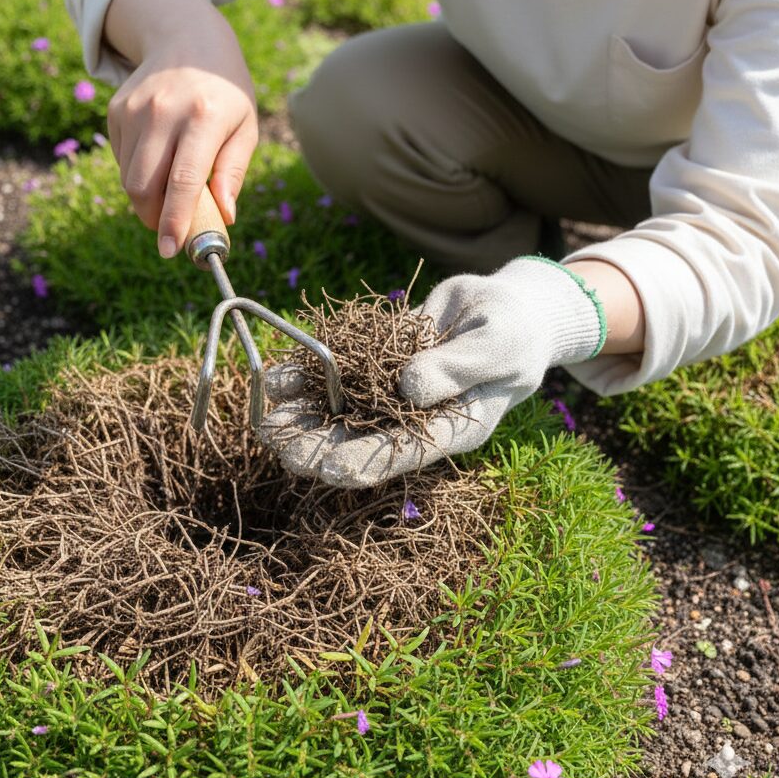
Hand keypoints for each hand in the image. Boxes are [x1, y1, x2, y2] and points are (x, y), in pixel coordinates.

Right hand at [104, 0, 257, 257]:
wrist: (187, 36)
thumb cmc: (225, 91)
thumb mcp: (245, 126)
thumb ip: (233, 172)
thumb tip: (224, 216)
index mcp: (204, 116)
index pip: (183, 180)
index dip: (174, 220)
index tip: (171, 250)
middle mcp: (164, 111)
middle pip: (144, 185)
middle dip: (154, 218)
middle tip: (171, 231)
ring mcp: (135, 109)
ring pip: (129, 178)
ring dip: (146, 200)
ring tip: (170, 191)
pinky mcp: (116, 110)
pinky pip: (122, 160)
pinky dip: (138, 173)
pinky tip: (158, 156)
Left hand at [257, 257, 605, 487]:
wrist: (504, 308)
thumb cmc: (514, 332)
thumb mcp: (496, 345)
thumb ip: (456, 367)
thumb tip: (408, 388)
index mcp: (452, 427)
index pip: (403, 453)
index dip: (365, 462)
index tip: (328, 470)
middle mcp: (415, 418)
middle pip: (361, 439)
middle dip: (318, 444)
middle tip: (279, 445)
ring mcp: (393, 394)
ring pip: (340, 411)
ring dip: (302, 416)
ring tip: (264, 422)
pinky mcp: (377, 366)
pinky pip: (338, 373)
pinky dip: (307, 374)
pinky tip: (275, 377)